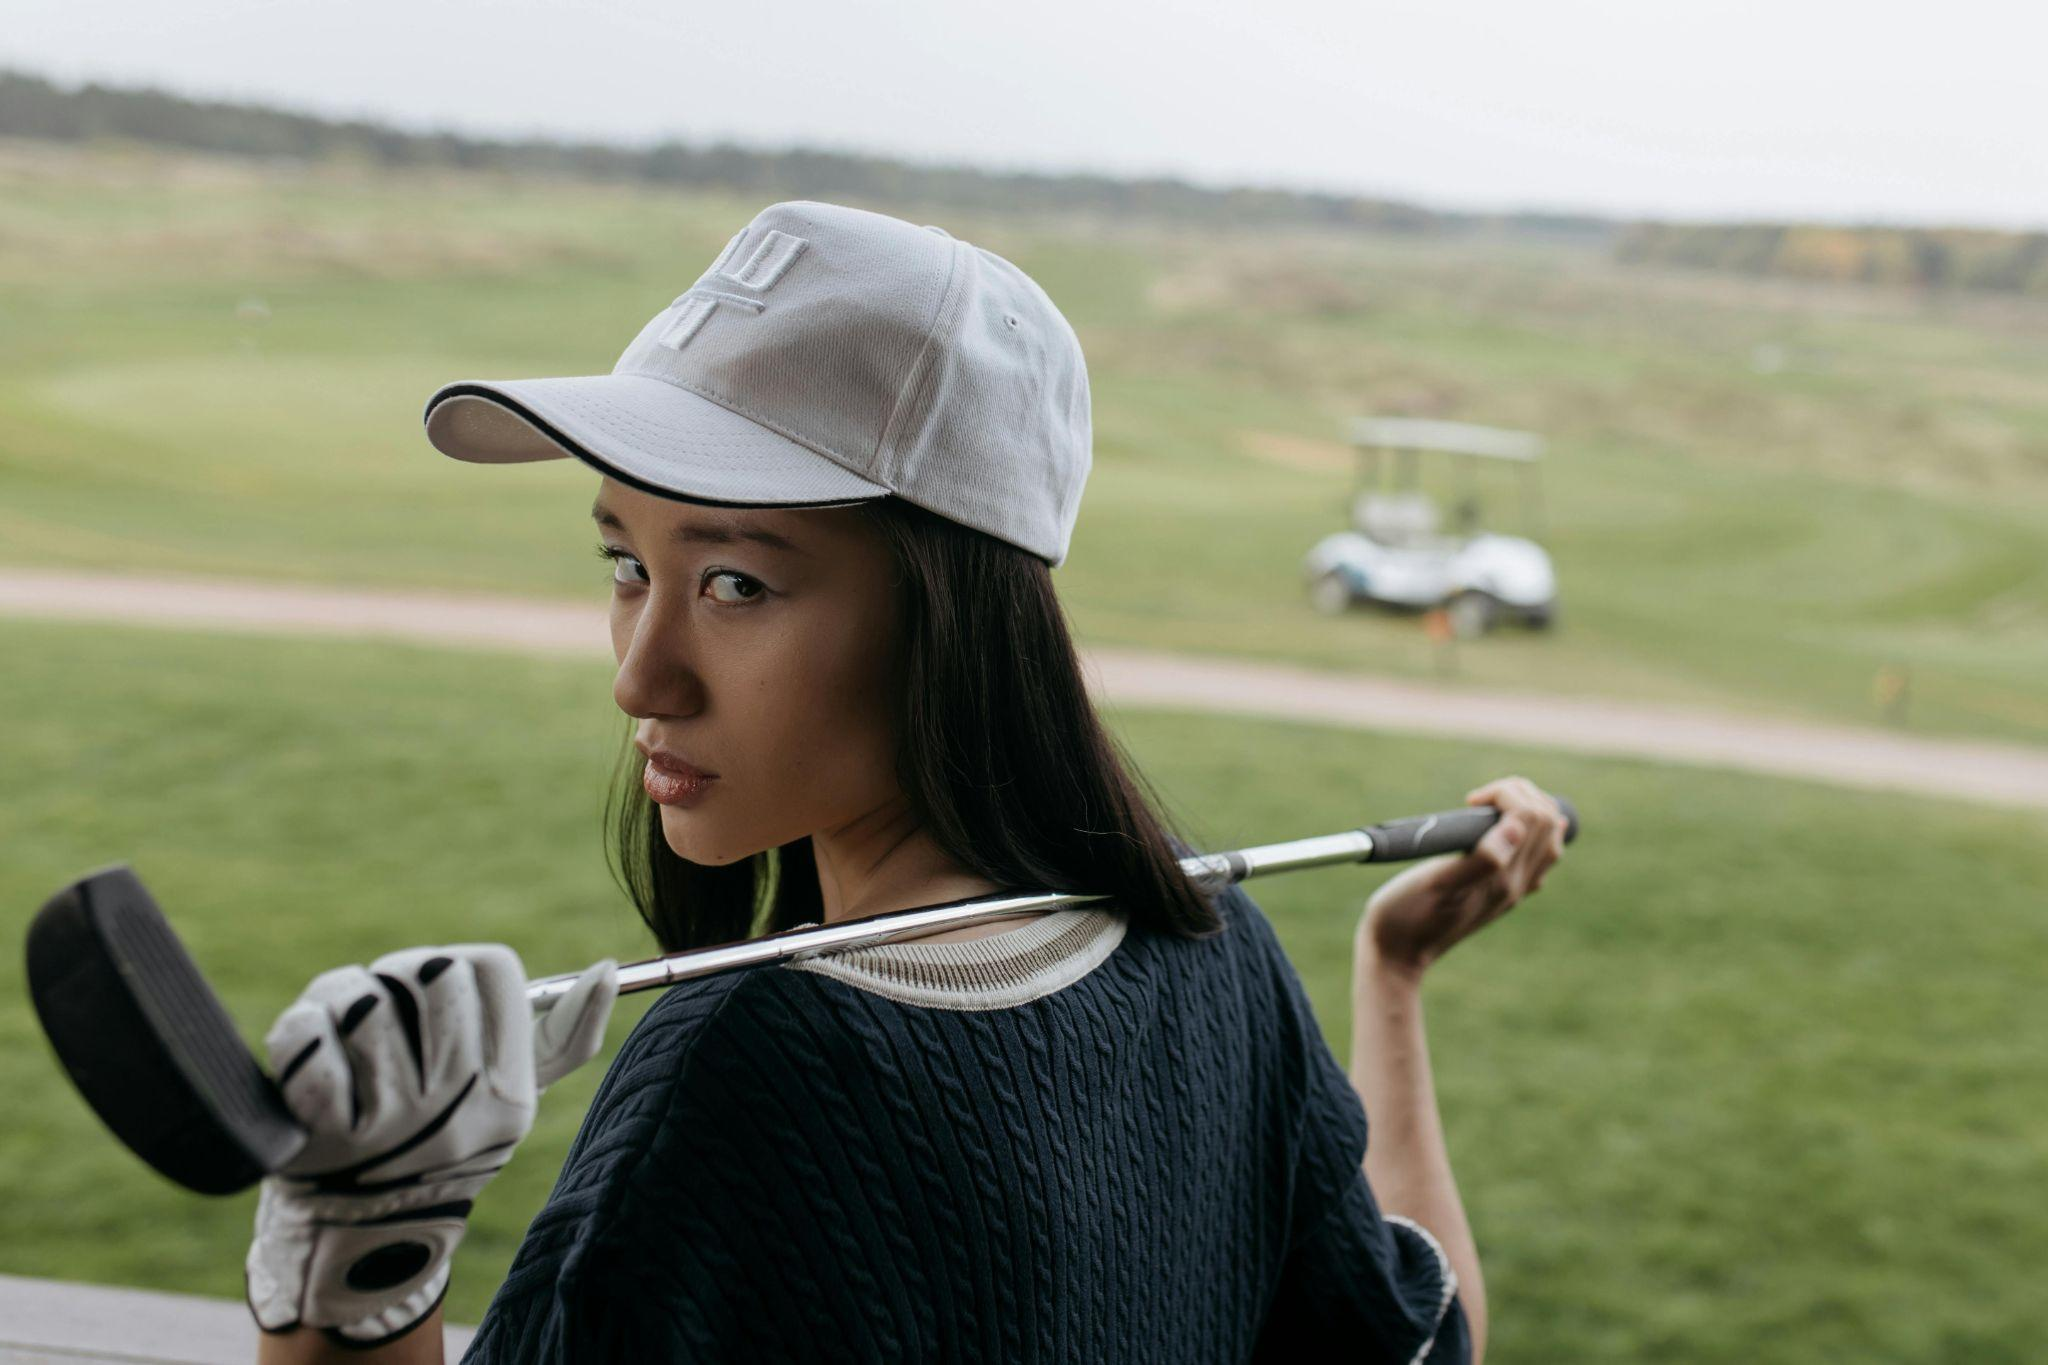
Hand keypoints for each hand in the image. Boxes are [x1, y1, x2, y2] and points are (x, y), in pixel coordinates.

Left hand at [244, 943, 616, 1347]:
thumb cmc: (440, 1140)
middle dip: (394, 977)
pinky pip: (308, 1039)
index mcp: (510, 1093)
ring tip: (340, 1034)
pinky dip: (299, 1034)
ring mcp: (389, 1122)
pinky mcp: (321, 1131)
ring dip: (338, 1000)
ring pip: (363, 1000)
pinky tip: (307, 1059)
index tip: (434, 999)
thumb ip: (563, 1038)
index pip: (494, 968)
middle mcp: (458, 1108)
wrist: (359, 1233)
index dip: (455, 965)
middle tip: (383, 1013)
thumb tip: (609, 969)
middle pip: (430, 970)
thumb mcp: (509, 1100)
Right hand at [1356, 775, 1568, 980]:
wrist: (1398, 954)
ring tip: (1493, 807)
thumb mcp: (1436, 882)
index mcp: (1501, 877)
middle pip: (1546, 822)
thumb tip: (1517, 827)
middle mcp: (1515, 884)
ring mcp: (1512, 891)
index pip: (1531, 816)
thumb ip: (1481, 858)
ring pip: (1548, 840)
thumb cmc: (1405, 916)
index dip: (1505, 794)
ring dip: (1528, 810)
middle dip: (1520, 795)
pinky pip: (1537, 859)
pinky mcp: (1503, 895)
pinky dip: (1531, 833)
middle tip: (1481, 800)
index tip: (1470, 802)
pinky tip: (1512, 830)